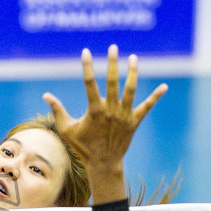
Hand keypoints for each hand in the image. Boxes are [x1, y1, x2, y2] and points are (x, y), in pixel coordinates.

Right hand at [42, 45, 166, 175]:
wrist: (103, 163)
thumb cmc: (83, 147)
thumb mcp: (67, 129)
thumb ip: (57, 110)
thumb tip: (45, 95)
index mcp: (94, 110)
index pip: (89, 83)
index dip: (87, 66)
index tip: (86, 51)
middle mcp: (111, 110)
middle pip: (113, 82)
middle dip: (113, 63)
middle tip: (113, 47)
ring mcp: (124, 116)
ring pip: (131, 90)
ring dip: (132, 72)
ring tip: (133, 58)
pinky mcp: (134, 122)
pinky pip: (147, 107)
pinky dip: (156, 97)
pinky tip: (165, 86)